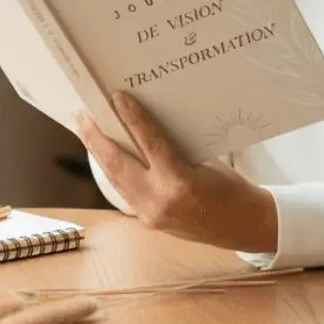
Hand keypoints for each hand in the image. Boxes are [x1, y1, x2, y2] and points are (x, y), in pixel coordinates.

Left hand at [77, 92, 279, 253]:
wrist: (243, 227)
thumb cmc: (232, 190)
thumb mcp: (207, 162)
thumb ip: (174, 148)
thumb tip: (146, 124)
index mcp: (180, 183)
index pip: (150, 142)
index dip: (132, 117)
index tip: (117, 97)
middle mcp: (160, 201)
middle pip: (117, 164)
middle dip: (95, 138)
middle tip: (80, 114)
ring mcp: (151, 215)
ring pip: (115, 179)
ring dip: (98, 153)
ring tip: (85, 130)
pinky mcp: (148, 220)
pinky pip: (124, 190)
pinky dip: (114, 170)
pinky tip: (105, 154)